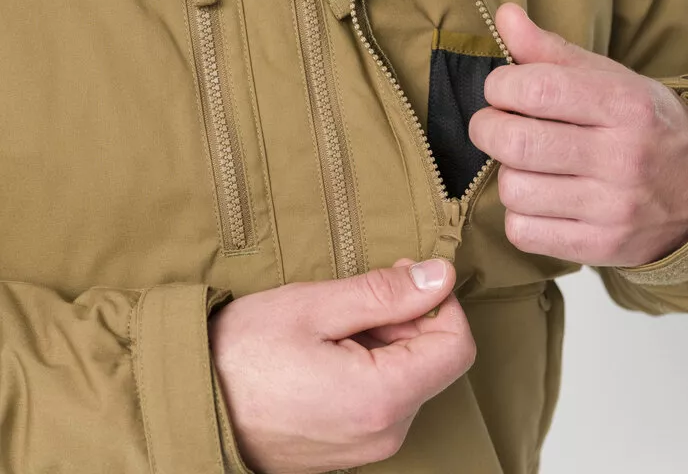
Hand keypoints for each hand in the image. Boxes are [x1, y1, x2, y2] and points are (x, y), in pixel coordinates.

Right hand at [209, 259, 474, 473]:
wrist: (192, 408)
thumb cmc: (243, 355)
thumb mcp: (314, 307)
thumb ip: (385, 293)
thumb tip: (441, 276)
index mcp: (383, 398)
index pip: (457, 346)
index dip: (440, 301)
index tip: (407, 276)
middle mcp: (386, 433)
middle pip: (434, 361)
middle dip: (409, 317)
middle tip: (362, 292)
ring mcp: (368, 447)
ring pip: (410, 378)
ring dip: (387, 340)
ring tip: (337, 322)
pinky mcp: (351, 449)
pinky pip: (384, 399)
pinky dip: (372, 365)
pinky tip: (331, 349)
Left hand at [469, 4, 687, 267]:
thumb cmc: (644, 125)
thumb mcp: (610, 78)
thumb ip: (551, 49)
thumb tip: (505, 14)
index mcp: (625, 105)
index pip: (537, 89)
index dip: (499, 86)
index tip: (500, 89)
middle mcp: (622, 157)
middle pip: (515, 142)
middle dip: (486, 128)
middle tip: (496, 124)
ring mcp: (613, 208)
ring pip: (514, 189)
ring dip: (507, 173)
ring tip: (526, 164)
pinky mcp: (601, 246)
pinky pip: (523, 231)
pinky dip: (519, 214)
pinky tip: (538, 198)